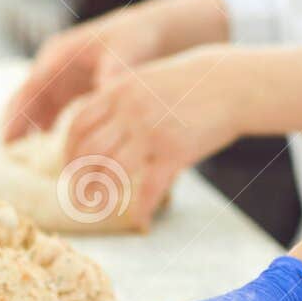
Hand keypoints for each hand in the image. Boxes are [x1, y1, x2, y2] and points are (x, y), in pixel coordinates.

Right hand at [3, 0, 229, 142]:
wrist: (156, 31)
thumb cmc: (138, 36)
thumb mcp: (126, 51)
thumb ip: (114, 73)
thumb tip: (106, 93)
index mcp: (60, 55)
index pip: (28, 89)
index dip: (16, 117)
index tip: (8, 142)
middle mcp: (55, 69)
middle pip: (27, 104)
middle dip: (18, 132)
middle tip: (12, 164)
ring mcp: (64, 82)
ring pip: (40, 114)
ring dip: (35, 139)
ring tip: (31, 170)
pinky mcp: (76, 93)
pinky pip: (57, 118)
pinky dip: (55, 138)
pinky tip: (60, 162)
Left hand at [60, 48, 247, 228]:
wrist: (231, 83)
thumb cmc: (188, 84)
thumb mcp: (145, 80)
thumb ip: (118, 99)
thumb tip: (93, 124)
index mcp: (119, 91)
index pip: (79, 125)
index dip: (70, 151)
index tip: (70, 168)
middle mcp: (131, 111)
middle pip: (90, 151)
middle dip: (79, 177)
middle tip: (78, 195)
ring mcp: (153, 131)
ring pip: (113, 170)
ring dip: (102, 193)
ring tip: (98, 207)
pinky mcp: (176, 151)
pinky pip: (150, 186)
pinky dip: (141, 207)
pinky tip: (139, 220)